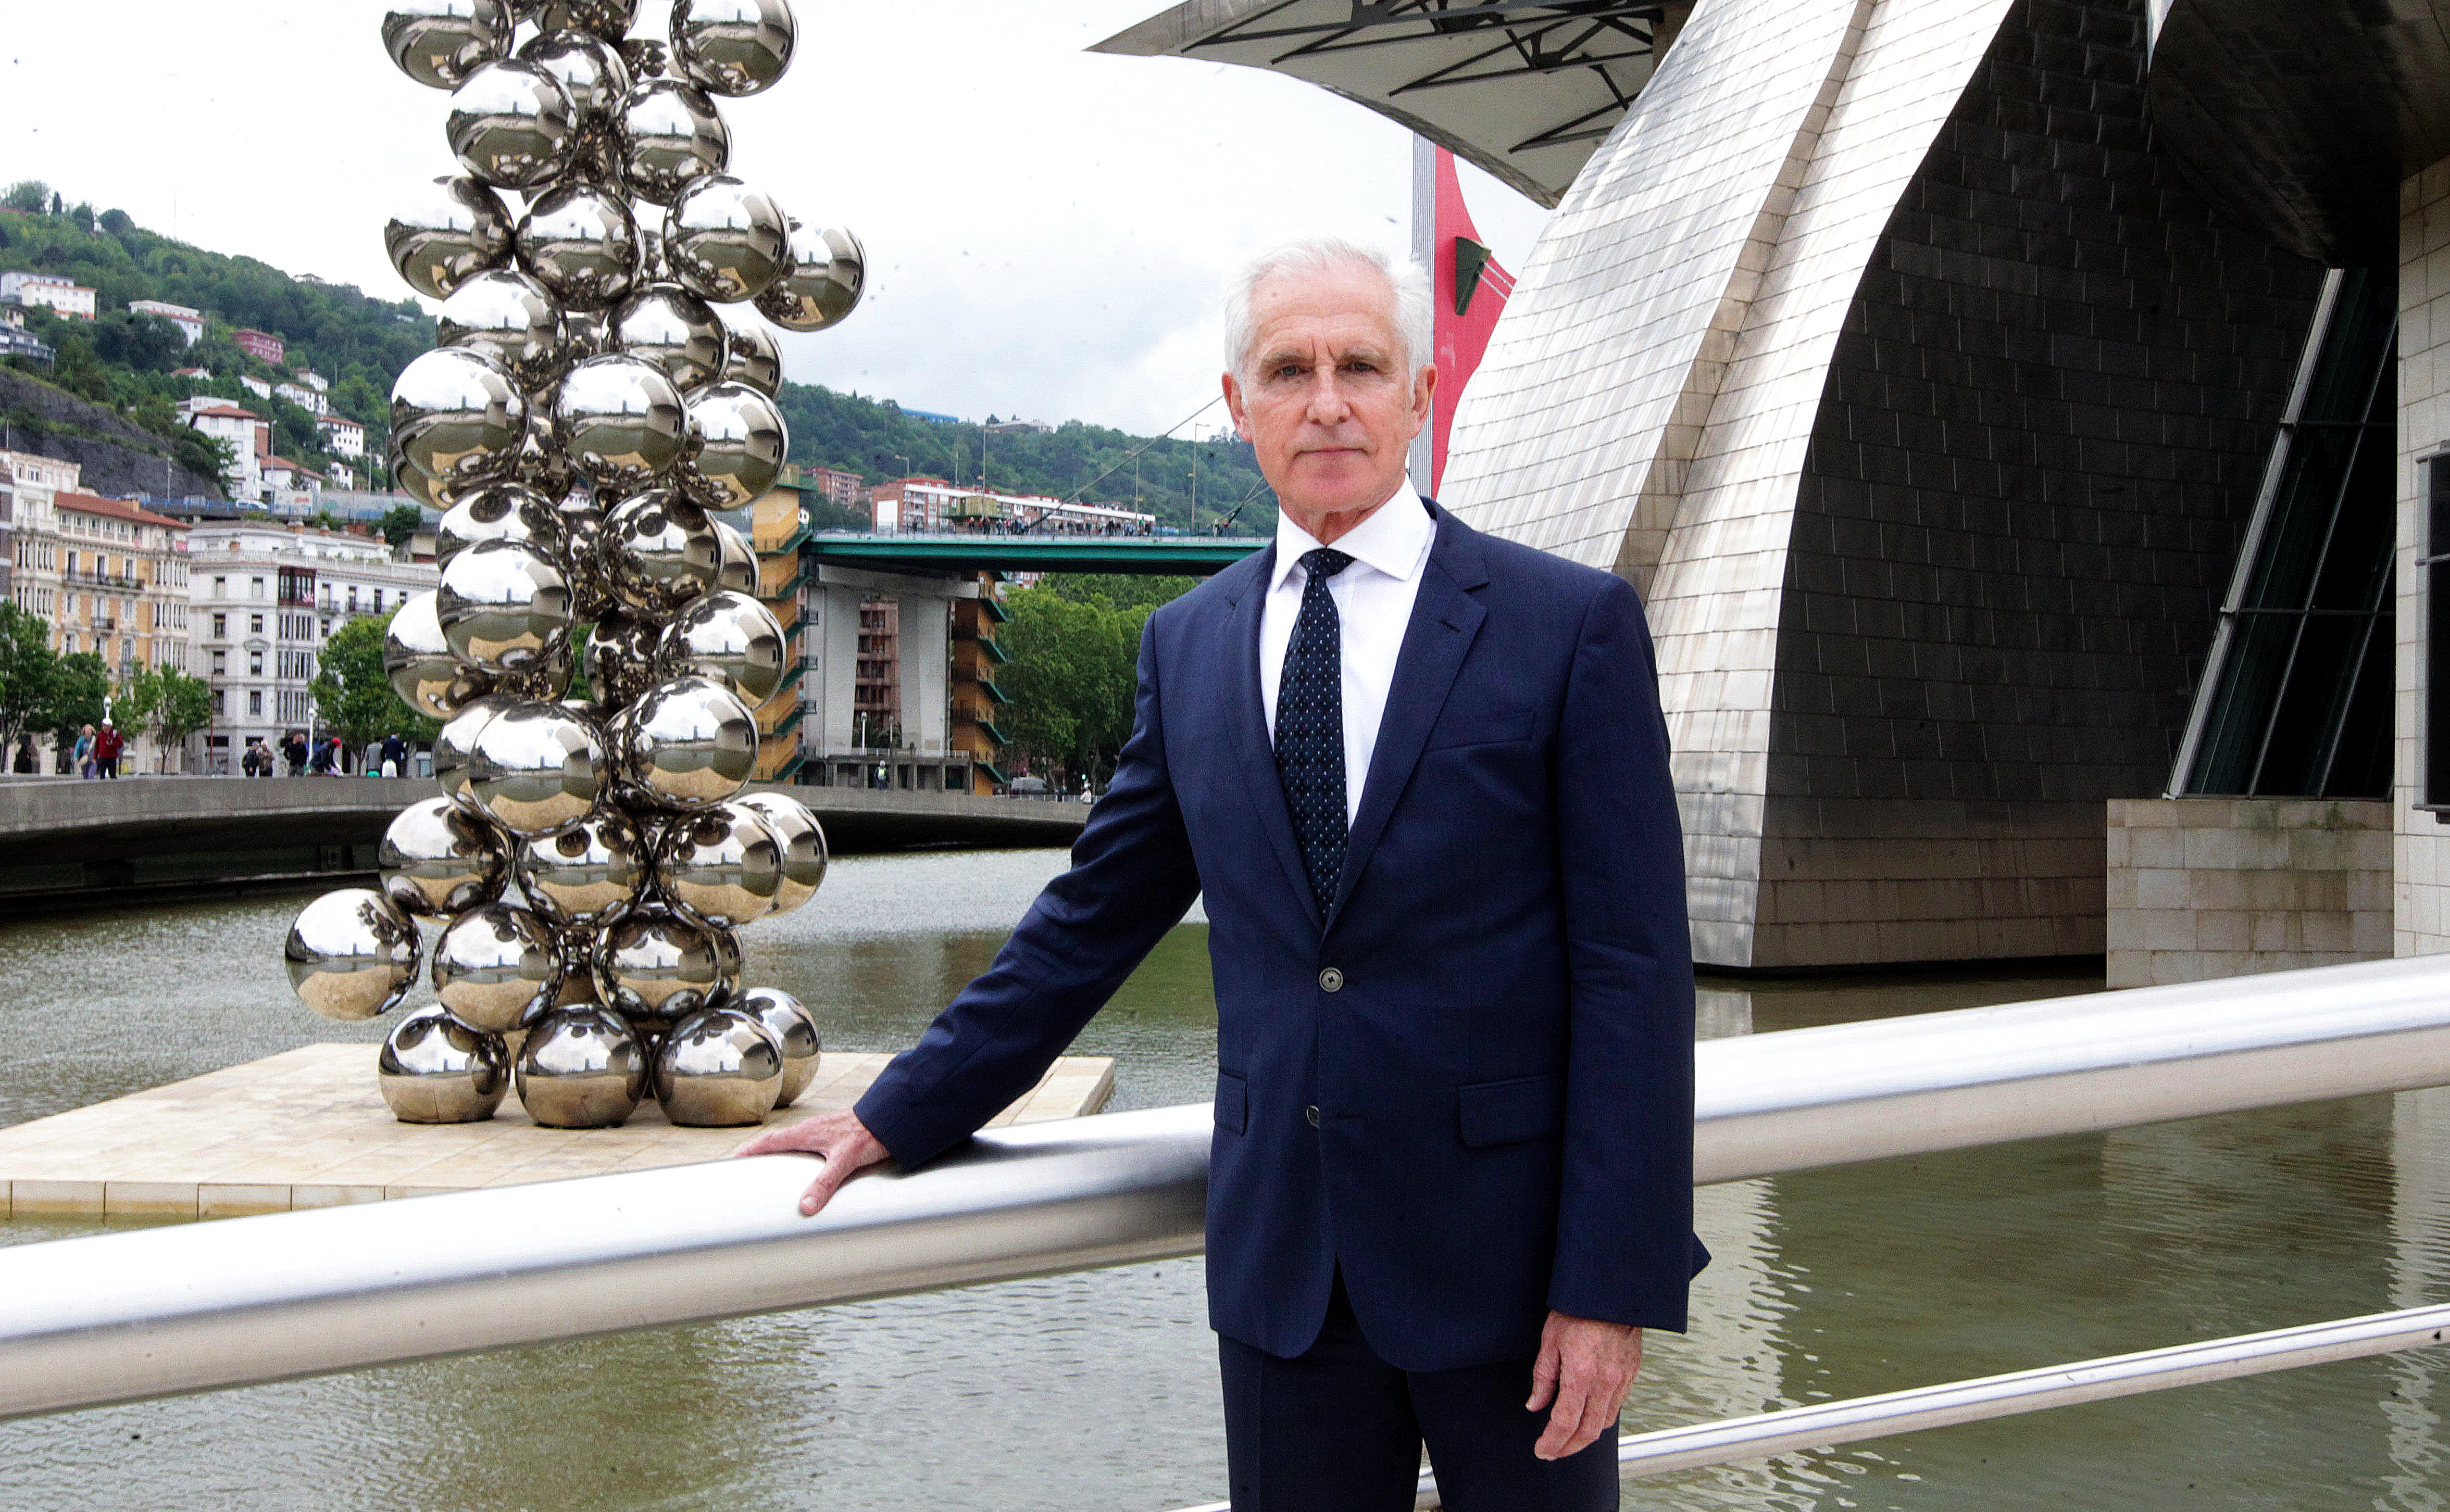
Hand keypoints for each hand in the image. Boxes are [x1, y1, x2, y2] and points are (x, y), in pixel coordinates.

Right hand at [732, 1110, 891, 1216]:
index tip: (735, 1158)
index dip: (752, 1150)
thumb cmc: (868, 1134)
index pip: (771, 1141)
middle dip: (761, 1151)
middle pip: (778, 1140)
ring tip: (771, 1165)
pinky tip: (805, 1161)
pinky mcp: (833, 1133)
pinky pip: (808, 1142)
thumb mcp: (844, 1161)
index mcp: (806, 1133)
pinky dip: (798, 1151)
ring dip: (780, 1151)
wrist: (890, 1119)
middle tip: (748, 1163)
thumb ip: (825, 1183)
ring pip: (793, 1141)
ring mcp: (822, 1130)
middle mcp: (811, 1129)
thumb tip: (805, 1206)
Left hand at [1525, 1310, 1642, 1460]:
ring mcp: (1622, 1379)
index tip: (1542, 1450)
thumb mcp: (1550, 1341)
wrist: (1611, 1292)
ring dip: (1586, 1436)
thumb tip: (1535, 1405)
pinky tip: (1588, 1414)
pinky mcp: (1631, 1373)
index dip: (1552, 1442)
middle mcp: (1605, 1382)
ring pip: (1605, 1422)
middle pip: (1588, 1432)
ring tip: (1569, 1438)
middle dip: (1569, 1448)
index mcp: (1581, 1375)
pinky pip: (1617, 1405)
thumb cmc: (1576, 1311)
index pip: (1565, 1423)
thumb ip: (1543, 1378)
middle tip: (1553, 1451)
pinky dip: (1601, 1417)